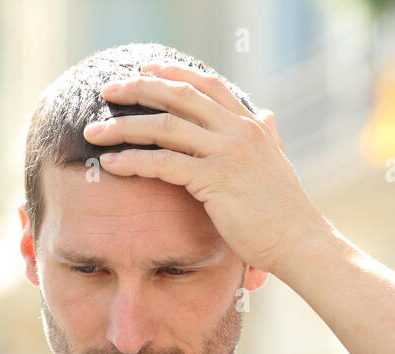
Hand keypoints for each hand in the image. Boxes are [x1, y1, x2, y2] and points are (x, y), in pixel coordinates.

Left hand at [83, 61, 324, 279]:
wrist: (300, 242)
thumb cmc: (284, 213)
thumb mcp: (276, 164)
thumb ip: (267, 138)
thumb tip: (267, 116)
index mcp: (251, 125)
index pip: (206, 86)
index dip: (172, 74)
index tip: (143, 70)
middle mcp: (239, 131)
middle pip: (179, 96)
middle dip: (138, 89)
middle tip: (107, 90)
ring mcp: (227, 153)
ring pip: (164, 127)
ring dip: (124, 127)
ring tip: (94, 131)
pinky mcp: (216, 180)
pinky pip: (164, 163)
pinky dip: (133, 161)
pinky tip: (111, 164)